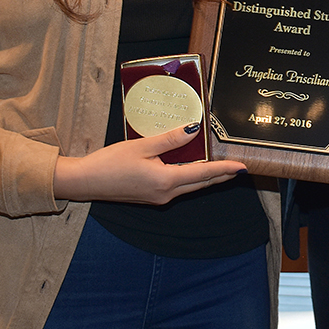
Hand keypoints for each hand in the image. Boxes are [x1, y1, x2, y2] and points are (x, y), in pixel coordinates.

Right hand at [52, 124, 247, 204]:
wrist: (86, 183)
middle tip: (237, 168)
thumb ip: (169, 139)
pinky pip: (177, 186)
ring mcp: (158, 198)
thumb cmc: (110, 163)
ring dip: (205, 177)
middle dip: (220, 176)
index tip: (242, 167)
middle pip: (200, 183)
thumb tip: (193, 130)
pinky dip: (188, 177)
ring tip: (220, 166)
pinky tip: (190, 168)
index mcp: (166, 181)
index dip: (224, 170)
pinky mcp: (151, 196)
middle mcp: (166, 194)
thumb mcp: (141, 146)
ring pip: (190, 186)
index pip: (203, 174)